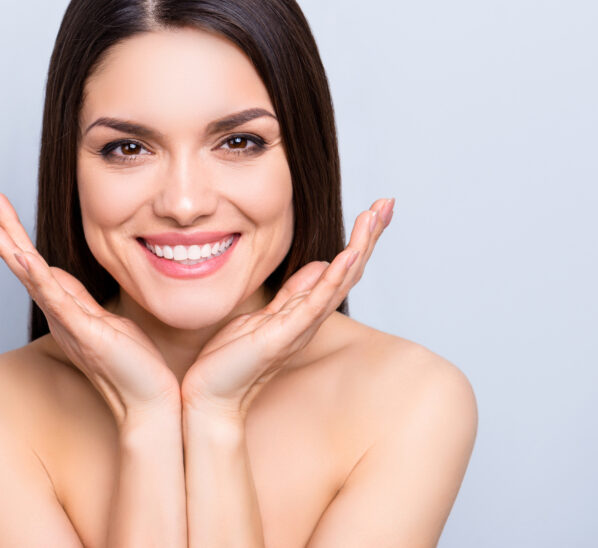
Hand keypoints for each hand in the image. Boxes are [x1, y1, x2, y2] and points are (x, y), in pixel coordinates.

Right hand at [0, 191, 180, 424]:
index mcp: (66, 309)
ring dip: (9, 247)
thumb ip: (80, 299)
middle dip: (5, 230)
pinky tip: (21, 257)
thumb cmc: (133, 366)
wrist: (149, 401)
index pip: (35, 264)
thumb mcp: (105, 321)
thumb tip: (59, 275)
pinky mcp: (83, 333)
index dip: (16, 236)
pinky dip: (37, 278)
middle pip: (25, 264)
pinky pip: (56, 300)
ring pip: (31, 278)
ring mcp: (68, 323)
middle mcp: (60, 315)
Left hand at [180, 198, 394, 419]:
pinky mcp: (282, 338)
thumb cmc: (231, 359)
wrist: (209, 395)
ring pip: (338, 282)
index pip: (340, 269)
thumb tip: (320, 264)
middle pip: (349, 272)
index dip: (359, 240)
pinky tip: (348, 255)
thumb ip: (293, 293)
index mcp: (304, 312)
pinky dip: (333, 279)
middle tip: (388, 202)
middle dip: (369, 236)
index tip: (375, 209)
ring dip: (358, 248)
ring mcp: (299, 328)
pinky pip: (314, 305)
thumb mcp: (265, 315)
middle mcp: (309, 319)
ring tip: (375, 217)